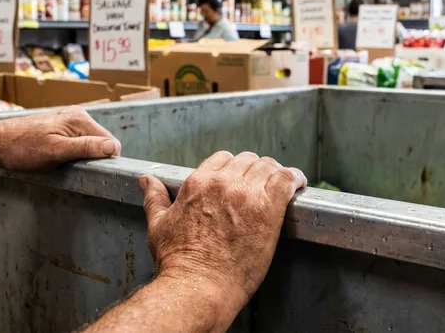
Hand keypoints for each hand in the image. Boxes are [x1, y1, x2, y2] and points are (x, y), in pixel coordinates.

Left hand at [0, 106, 120, 170]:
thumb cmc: (21, 148)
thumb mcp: (56, 151)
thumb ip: (86, 147)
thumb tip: (112, 147)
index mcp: (79, 118)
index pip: (110, 142)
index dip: (105, 159)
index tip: (90, 170)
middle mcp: (77, 115)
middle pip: (100, 142)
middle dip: (92, 158)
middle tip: (71, 167)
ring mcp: (67, 120)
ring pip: (89, 144)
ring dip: (81, 156)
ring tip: (61, 162)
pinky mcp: (59, 127)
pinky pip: (77, 142)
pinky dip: (71, 153)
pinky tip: (56, 157)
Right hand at [139, 152, 306, 310]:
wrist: (199, 286)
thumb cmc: (178, 261)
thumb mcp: (159, 224)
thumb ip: (154, 198)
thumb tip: (146, 180)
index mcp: (198, 182)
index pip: (223, 158)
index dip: (233, 167)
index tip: (240, 178)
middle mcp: (223, 182)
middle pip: (248, 160)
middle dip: (255, 170)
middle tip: (261, 184)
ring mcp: (247, 194)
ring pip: (268, 166)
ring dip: (275, 173)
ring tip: (281, 183)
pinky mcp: (268, 209)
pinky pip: (287, 179)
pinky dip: (294, 178)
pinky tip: (298, 183)